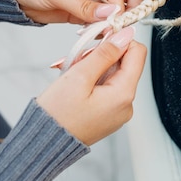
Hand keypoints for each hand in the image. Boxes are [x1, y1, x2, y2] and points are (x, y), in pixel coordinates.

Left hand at [11, 0, 143, 23]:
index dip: (120, 8)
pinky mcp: (84, 12)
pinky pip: (101, 21)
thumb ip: (83, 5)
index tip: (116, 25)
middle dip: (128, 12)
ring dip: (114, 23)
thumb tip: (110, 13)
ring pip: (115, 10)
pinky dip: (103, 30)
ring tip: (107, 36)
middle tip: (121, 29)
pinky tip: (97, 37)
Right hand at [36, 27, 146, 145]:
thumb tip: (125, 35)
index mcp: (123, 95)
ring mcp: (117, 111)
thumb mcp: (79, 76)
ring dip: (91, 66)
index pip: (137, 52)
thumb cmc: (57, 115)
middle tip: (75, 58)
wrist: (43, 145)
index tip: (99, 36)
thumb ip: (105, 53)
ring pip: (111, 74)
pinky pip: (105, 88)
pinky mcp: (108, 114)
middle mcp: (126, 105)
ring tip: (69, 71)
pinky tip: (72, 83)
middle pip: (123, 63)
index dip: (119, 40)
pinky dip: (90, 80)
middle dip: (99, 55)